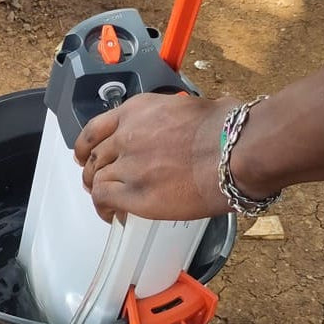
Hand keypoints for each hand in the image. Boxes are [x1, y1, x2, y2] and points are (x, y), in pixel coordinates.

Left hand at [75, 92, 234, 221]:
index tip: (87, 154)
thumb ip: (174, 117)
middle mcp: (127, 135)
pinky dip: (104, 209)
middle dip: (95, 171)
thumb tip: (185, 124)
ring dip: (100, 192)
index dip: (88, 146)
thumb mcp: (193, 107)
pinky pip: (105, 200)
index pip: (96, 128)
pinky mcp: (136, 194)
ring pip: (97, 180)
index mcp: (138, 111)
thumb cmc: (228, 130)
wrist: (237, 151)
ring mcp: (129, 165)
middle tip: (100, 182)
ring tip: (108, 203)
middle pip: (95, 157)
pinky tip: (112, 215)